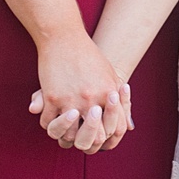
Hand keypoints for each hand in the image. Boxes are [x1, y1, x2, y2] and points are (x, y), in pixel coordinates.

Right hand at [27, 31, 131, 152]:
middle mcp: (91, 100)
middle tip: (83, 136)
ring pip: (69, 135)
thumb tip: (128, 127)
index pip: (116, 129)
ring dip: (67, 135)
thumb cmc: (90, 58)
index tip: (102, 134)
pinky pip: (49, 122)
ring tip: (68, 131)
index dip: (110, 137)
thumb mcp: (110, 77)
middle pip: (94, 138)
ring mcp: (71, 100)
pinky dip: (50, 125)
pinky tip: (52, 120)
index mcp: (109, 94)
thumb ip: (120, 103)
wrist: (65, 38)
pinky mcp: (52, 97)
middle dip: (89, 140)